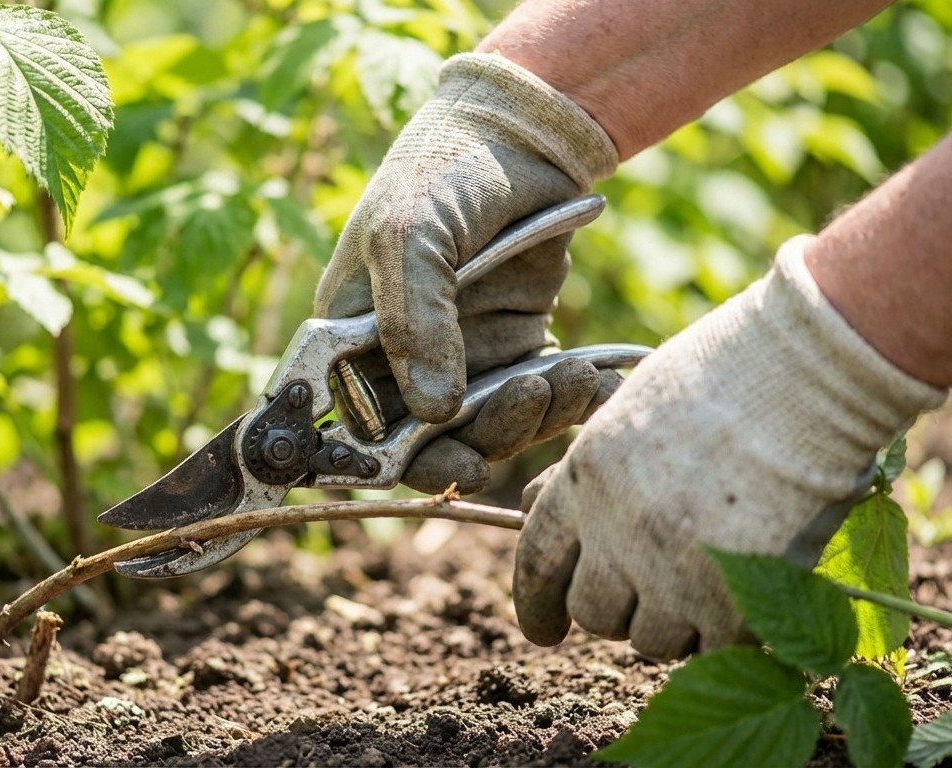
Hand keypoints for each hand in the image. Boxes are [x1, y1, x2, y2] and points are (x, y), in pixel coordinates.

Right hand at [314, 53, 619, 492]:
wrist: (520, 134)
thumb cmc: (442, 174)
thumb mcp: (409, 235)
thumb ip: (412, 321)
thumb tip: (433, 412)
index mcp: (352, 341)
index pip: (363, 428)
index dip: (402, 459)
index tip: (457, 462)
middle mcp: (402, 361)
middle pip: (434, 444)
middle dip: (485, 438)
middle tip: (530, 398)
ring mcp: (460, 359)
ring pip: (492, 430)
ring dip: (534, 418)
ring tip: (574, 378)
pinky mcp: (514, 351)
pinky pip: (537, 402)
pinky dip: (568, 402)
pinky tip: (598, 382)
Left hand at [514, 238, 945, 659]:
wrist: (810, 376)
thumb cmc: (731, 372)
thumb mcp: (634, 408)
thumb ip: (593, 470)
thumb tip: (537, 508)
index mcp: (587, 478)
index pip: (538, 560)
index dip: (536, 603)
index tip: (545, 629)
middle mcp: (618, 531)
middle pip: (593, 611)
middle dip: (617, 608)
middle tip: (651, 594)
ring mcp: (673, 573)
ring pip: (652, 640)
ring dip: (676, 624)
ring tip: (712, 580)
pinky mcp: (735, 603)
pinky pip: (716, 650)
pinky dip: (731, 634)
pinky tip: (751, 598)